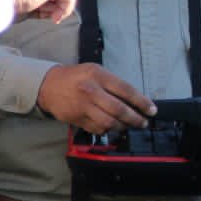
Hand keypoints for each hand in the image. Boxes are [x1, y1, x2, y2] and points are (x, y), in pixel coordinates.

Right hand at [36, 63, 155, 131]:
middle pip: (118, 109)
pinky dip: (108, 129)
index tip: (152, 110)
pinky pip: (97, 128)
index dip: (142, 102)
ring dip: (122, 126)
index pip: (126, 90)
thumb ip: (113, 83)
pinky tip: (113, 127)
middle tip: (143, 123)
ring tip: (129, 125)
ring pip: (108, 122)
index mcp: (98, 75)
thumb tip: (135, 99)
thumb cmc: (77, 76)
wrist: (48, 85)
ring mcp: (82, 107)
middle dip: (135, 118)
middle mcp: (91, 91)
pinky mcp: (76, 119)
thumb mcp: (96, 71)